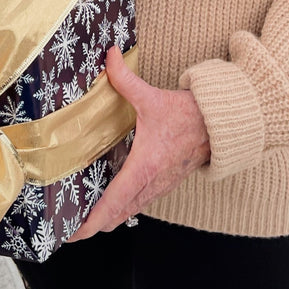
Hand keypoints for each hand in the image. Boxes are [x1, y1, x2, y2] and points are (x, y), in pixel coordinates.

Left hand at [68, 47, 209, 240]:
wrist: (220, 125)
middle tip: (68, 224)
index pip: (112, 204)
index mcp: (143, 167)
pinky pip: (139, 204)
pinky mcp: (165, 184)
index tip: (72, 232)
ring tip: (83, 214)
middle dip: (92, 225)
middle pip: (116, 217)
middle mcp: (150, 183)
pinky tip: (111, 198)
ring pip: (128, 212)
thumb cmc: (188, 114)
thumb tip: (109, 56)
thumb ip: (125, 78)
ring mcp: (159, 187)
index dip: (90, 222)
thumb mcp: (151, 96)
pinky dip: (122, 208)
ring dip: (107, 217)